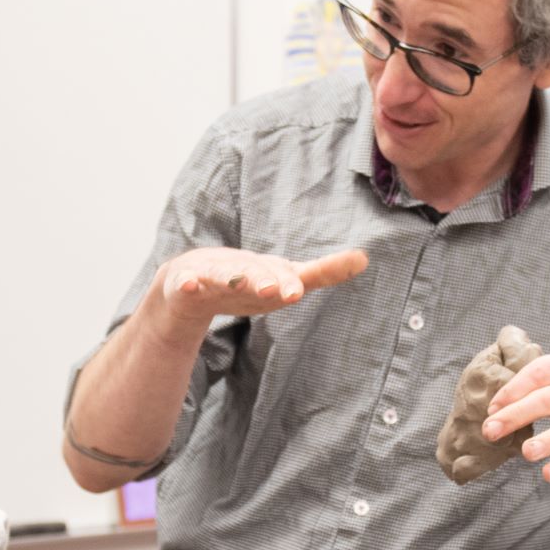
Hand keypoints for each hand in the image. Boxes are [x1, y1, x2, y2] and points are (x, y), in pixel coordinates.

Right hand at [152, 246, 367, 331]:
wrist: (186, 285)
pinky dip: (188, 284)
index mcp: (267, 269)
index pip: (291, 272)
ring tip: (243, 283)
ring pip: (224, 275)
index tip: (315, 284)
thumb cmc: (244, 283)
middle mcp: (242, 267)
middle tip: (284, 292)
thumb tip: (365, 257)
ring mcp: (211, 274)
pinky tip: (190, 285)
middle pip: (257, 273)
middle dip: (269, 281)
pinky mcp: (184, 284)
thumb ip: (321, 273)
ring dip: (234, 278)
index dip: (303, 278)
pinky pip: (186, 284)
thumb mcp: (284, 280)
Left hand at [481, 348, 549, 484]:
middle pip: (548, 399)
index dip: (511, 391)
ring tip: (526, 452)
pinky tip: (548, 474)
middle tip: (490, 431)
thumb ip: (537, 388)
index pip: (539, 372)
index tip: (490, 410)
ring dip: (547, 441)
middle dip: (515, 415)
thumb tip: (493, 409)